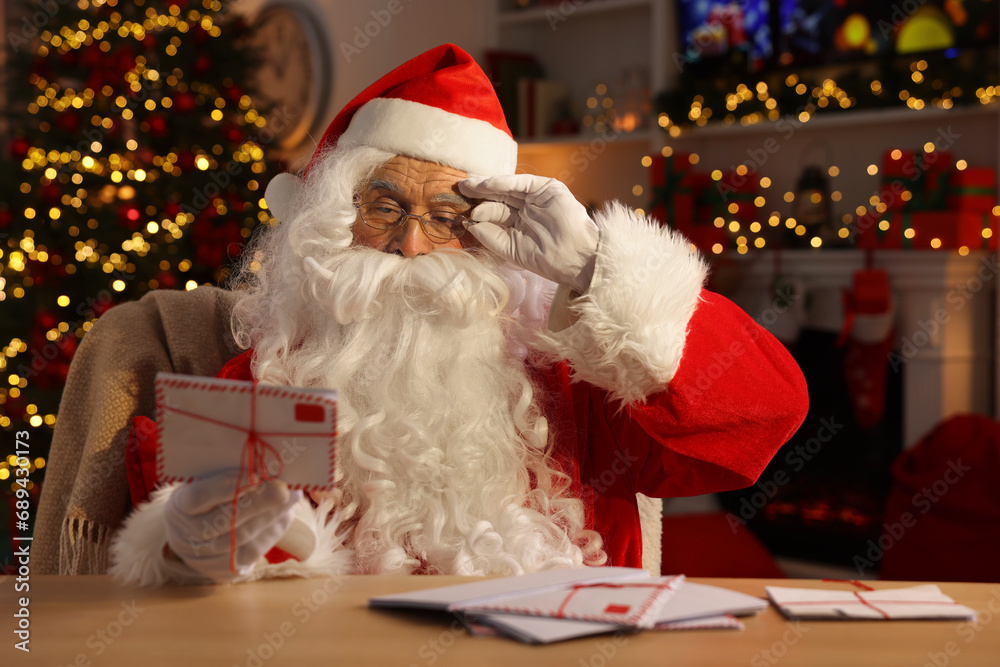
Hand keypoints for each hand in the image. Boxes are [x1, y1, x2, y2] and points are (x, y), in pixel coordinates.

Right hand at [164, 470, 301, 582]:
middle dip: (259, 502)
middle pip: (226, 520)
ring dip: (272, 516)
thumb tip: (267, 467)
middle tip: (283, 488)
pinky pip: (253, 552)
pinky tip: (284, 516)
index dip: (228, 486)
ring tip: (291, 498)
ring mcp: (203, 557)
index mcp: (178, 506)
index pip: (199, 496)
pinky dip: (272, 532)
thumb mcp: (206, 481)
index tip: (257, 474)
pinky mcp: (223, 571)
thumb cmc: (207, 498)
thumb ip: (230, 475)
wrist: (195, 533)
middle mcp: (186, 536)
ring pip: (243, 538)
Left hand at [459, 175, 598, 293]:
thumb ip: (490, 235)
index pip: (495, 212)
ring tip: (468, 185)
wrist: (574, 259)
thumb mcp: (510, 249)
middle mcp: (527, 209)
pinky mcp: (548, 188)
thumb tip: (470, 223)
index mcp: (519, 224)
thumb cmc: (546, 260)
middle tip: (459, 189)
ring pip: (508, 187)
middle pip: (498, 197)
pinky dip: (504, 181)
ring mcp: (537, 197)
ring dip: (487, 185)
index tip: (460, 211)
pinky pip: (522, 182)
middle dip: (478, 193)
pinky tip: (487, 184)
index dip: (478, 210)